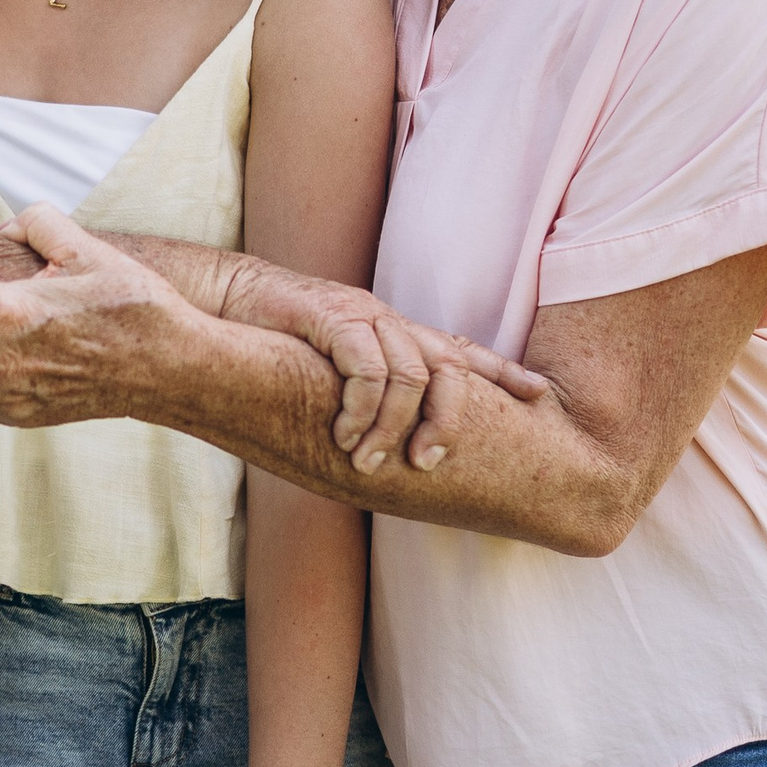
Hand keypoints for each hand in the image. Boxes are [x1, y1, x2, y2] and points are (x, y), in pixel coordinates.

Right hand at [218, 260, 552, 473]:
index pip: (464, 352)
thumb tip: (392, 451)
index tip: (539, 396)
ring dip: (394, 427)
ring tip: (371, 462)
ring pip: (411, 373)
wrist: (227, 304)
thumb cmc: (278, 348)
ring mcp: (364, 317)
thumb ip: (368, 400)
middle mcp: (390, 323)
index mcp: (398, 336)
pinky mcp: (332, 317)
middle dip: (450, 421)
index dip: (504, 373)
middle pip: (451, 366)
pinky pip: (367, 366)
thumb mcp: (333, 376)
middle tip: (428, 462)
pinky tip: (344, 435)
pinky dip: (362, 408)